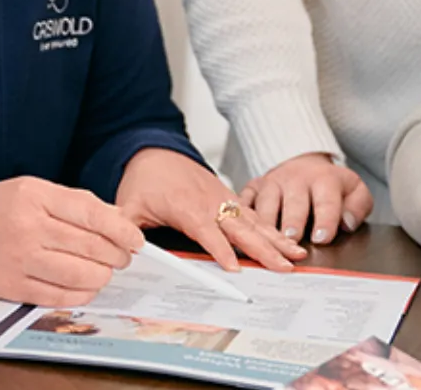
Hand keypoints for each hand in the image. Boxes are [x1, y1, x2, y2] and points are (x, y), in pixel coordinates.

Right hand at [0, 176, 142, 305]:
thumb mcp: (29, 189)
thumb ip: (71, 202)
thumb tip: (114, 220)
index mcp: (35, 195)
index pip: (92, 214)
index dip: (121, 230)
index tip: (136, 240)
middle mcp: (29, 227)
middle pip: (91, 246)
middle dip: (116, 255)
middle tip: (123, 257)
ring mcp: (20, 259)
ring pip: (79, 274)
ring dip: (102, 276)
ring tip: (106, 272)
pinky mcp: (12, 287)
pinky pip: (58, 296)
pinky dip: (80, 295)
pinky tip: (87, 288)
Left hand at [116, 148, 306, 270]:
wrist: (154, 150)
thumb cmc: (143, 180)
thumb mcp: (129, 205)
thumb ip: (127, 230)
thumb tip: (124, 252)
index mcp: (186, 205)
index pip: (207, 231)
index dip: (221, 251)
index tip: (235, 269)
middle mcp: (209, 201)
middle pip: (240, 229)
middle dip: (264, 249)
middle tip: (283, 266)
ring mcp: (222, 198)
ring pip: (253, 221)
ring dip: (275, 239)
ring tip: (296, 255)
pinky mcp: (228, 197)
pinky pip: (252, 214)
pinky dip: (271, 229)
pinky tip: (286, 241)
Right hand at [238, 152, 375, 244]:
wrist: (304, 165)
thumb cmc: (329, 186)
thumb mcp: (354, 190)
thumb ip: (358, 206)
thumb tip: (347, 223)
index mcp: (323, 180)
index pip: (326, 201)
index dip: (325, 220)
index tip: (322, 238)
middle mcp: (295, 180)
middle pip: (293, 203)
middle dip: (292, 222)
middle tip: (292, 240)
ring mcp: (271, 183)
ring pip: (265, 204)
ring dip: (266, 225)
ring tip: (266, 244)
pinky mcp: (253, 187)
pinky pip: (242, 202)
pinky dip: (239, 216)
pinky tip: (238, 232)